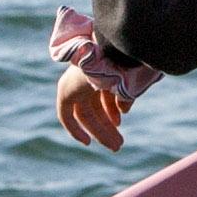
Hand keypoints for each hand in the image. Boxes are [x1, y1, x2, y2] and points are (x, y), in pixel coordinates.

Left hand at [50, 10, 157, 150]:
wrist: (115, 50)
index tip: (118, 122)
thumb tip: (123, 111)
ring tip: (115, 146)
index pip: (104, 92)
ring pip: (85, 114)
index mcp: (103, 66)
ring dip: (99, 132)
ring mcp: (75, 81)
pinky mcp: (65, 90)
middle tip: (119, 144)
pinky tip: (86, 141)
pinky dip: (74, 129)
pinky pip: (66, 115)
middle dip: (108, 125)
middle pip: (95, 106)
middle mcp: (87, 73)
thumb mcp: (131, 81)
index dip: (111, 109)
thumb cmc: (130, 61)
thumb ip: (125, 95)